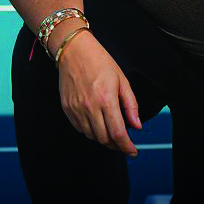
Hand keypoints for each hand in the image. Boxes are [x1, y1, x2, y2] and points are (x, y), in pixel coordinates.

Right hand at [56, 32, 141, 155]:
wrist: (74, 52)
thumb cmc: (101, 63)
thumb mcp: (122, 81)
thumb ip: (131, 105)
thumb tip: (137, 126)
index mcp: (106, 100)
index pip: (118, 133)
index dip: (126, 147)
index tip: (132, 151)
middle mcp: (90, 108)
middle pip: (104, 139)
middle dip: (116, 145)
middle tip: (124, 144)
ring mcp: (76, 109)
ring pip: (92, 136)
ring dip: (103, 139)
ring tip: (112, 134)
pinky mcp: (67, 109)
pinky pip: (80, 129)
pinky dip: (90, 132)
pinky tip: (98, 125)